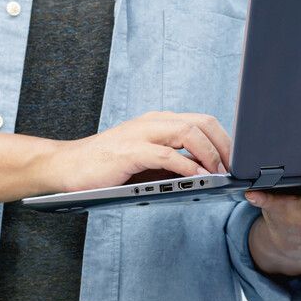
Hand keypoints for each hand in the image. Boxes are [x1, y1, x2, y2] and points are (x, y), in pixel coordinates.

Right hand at [46, 111, 232, 192]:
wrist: (65, 167)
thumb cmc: (105, 167)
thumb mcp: (145, 162)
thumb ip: (171, 163)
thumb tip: (203, 174)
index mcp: (158, 122)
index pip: (201, 121)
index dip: (224, 139)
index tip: (235, 161)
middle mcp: (152, 123)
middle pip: (201, 122)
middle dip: (224, 145)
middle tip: (233, 169)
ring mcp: (140, 135)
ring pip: (187, 132)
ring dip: (209, 154)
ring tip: (218, 174)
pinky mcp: (129, 152)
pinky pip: (166, 155)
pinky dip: (186, 166)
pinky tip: (197, 179)